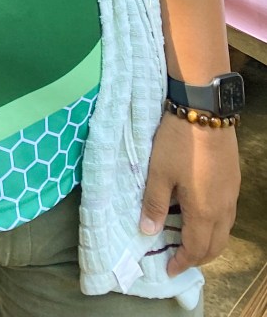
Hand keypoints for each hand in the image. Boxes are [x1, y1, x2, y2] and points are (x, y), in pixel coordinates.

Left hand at [139, 112, 239, 276]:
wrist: (206, 113)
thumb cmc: (178, 144)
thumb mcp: (158, 173)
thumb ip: (154, 204)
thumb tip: (148, 232)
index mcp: (205, 212)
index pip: (196, 249)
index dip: (183, 262)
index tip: (169, 269)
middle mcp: (224, 209)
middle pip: (215, 245)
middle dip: (197, 257)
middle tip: (177, 258)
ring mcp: (232, 195)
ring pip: (224, 231)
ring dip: (208, 242)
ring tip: (186, 239)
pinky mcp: (234, 181)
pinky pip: (227, 215)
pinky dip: (214, 225)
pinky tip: (199, 214)